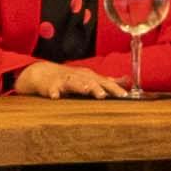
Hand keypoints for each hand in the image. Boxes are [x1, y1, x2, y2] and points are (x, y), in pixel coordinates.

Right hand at [9, 61, 131, 101]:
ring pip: (72, 83)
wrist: (44, 73)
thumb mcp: (90, 77)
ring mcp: (64, 81)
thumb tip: (126, 80)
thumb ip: (108, 81)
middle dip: (97, 87)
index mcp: (89, 77)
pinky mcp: (50, 86)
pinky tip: (55, 97)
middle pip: (89, 81)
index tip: (124, 95)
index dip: (114, 88)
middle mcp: (79, 77)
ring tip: (85, 90)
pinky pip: (51, 90)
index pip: (104, 82)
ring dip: (79, 86)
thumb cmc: (71, 77)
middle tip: (104, 95)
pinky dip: (53, 92)